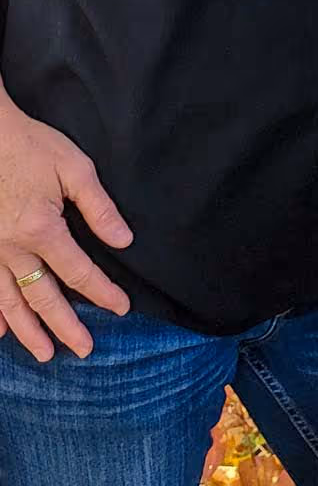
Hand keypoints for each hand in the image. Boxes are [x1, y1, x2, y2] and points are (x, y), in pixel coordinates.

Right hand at [0, 97, 132, 359]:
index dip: (102, 293)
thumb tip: (123, 240)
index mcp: (42, 229)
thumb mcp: (75, 169)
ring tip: (45, 354)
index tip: (121, 308)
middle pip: (42, 298)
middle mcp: (11, 248)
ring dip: (29, 331)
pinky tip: (0, 334)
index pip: (79, 272)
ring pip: (8, 303)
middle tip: (84, 349)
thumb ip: (99, 208)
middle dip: (65, 326)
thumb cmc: (33, 146)